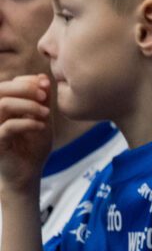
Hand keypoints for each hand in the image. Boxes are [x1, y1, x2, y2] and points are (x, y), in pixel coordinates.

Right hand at [0, 75, 53, 194]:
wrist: (28, 173)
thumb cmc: (34, 146)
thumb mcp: (42, 119)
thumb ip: (42, 100)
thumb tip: (43, 77)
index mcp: (2, 107)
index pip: (8, 84)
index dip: (27, 81)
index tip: (47, 87)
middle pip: (0, 89)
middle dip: (26, 88)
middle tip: (45, 96)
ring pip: (3, 105)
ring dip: (29, 106)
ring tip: (46, 114)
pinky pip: (8, 127)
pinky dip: (28, 123)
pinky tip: (41, 126)